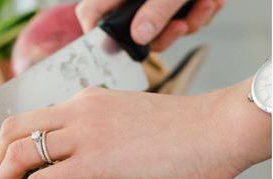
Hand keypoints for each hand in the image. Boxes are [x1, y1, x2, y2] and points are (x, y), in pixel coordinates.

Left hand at [0, 80, 270, 178]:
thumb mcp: (125, 118)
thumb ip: (95, 131)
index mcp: (83, 100)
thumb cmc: (178, 130)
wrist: (215, 129)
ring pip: (19, 153)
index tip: (7, 168)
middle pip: (11, 130)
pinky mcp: (96, 162)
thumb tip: (74, 160)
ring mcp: (84, 135)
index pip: (28, 118)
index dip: (7, 144)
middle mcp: (76, 111)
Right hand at [76, 0, 224, 50]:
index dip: (97, 36)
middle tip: (181, 24)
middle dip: (165, 33)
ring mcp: (152, 3)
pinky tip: (210, 1)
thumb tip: (140, 37)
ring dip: (189, 22)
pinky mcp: (172, 4)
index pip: (91, 15)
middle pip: (133, 33)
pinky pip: (181, 21)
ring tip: (205, 3)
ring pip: (161, 30)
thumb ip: (157, 9)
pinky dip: (199, 14)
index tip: (115, 50)